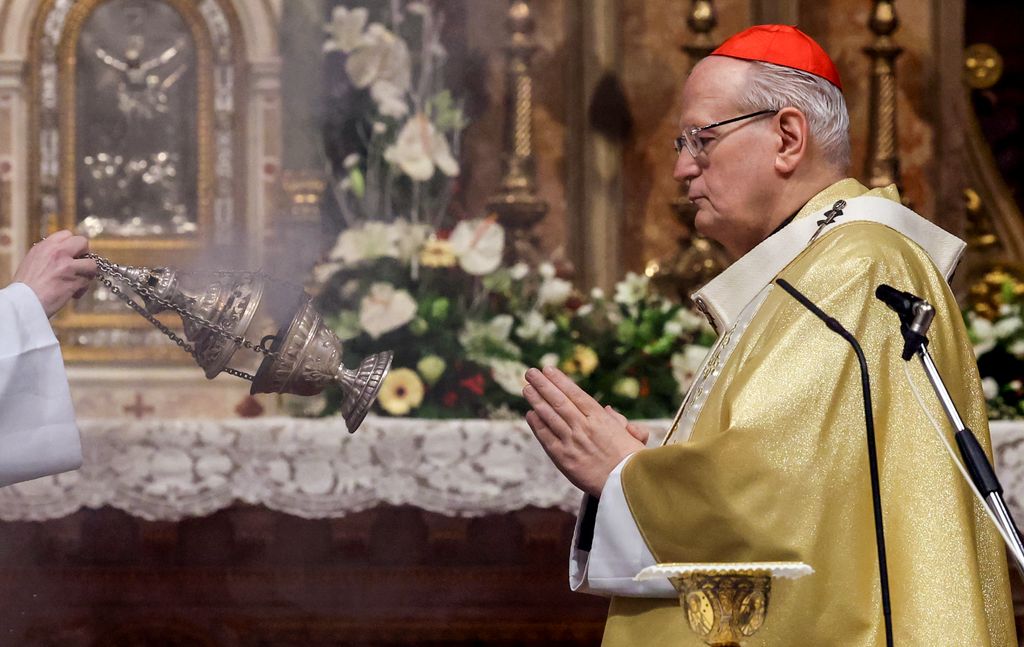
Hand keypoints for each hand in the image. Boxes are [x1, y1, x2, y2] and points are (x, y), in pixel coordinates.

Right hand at [13, 230, 96, 316]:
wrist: (23, 302)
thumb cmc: (26, 286)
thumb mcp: (33, 261)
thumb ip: (49, 255)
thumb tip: (65, 254)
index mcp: (45, 247)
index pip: (66, 234)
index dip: (73, 245)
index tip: (72, 254)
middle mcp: (57, 253)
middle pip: (82, 242)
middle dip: (85, 253)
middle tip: (80, 265)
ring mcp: (67, 266)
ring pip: (91, 264)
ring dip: (87, 274)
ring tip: (77, 282)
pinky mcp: (75, 280)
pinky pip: (88, 281)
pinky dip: (82, 289)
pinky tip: (73, 294)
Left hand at [523, 366, 643, 496]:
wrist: (628, 486)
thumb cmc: (633, 462)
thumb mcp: (632, 435)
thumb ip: (619, 421)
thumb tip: (609, 410)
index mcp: (601, 419)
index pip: (576, 394)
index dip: (560, 380)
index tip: (548, 369)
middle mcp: (584, 427)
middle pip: (558, 401)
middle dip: (543, 385)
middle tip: (530, 373)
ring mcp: (572, 442)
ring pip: (550, 416)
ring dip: (536, 401)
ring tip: (527, 388)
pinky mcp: (564, 458)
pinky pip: (546, 438)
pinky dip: (537, 425)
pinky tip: (530, 414)